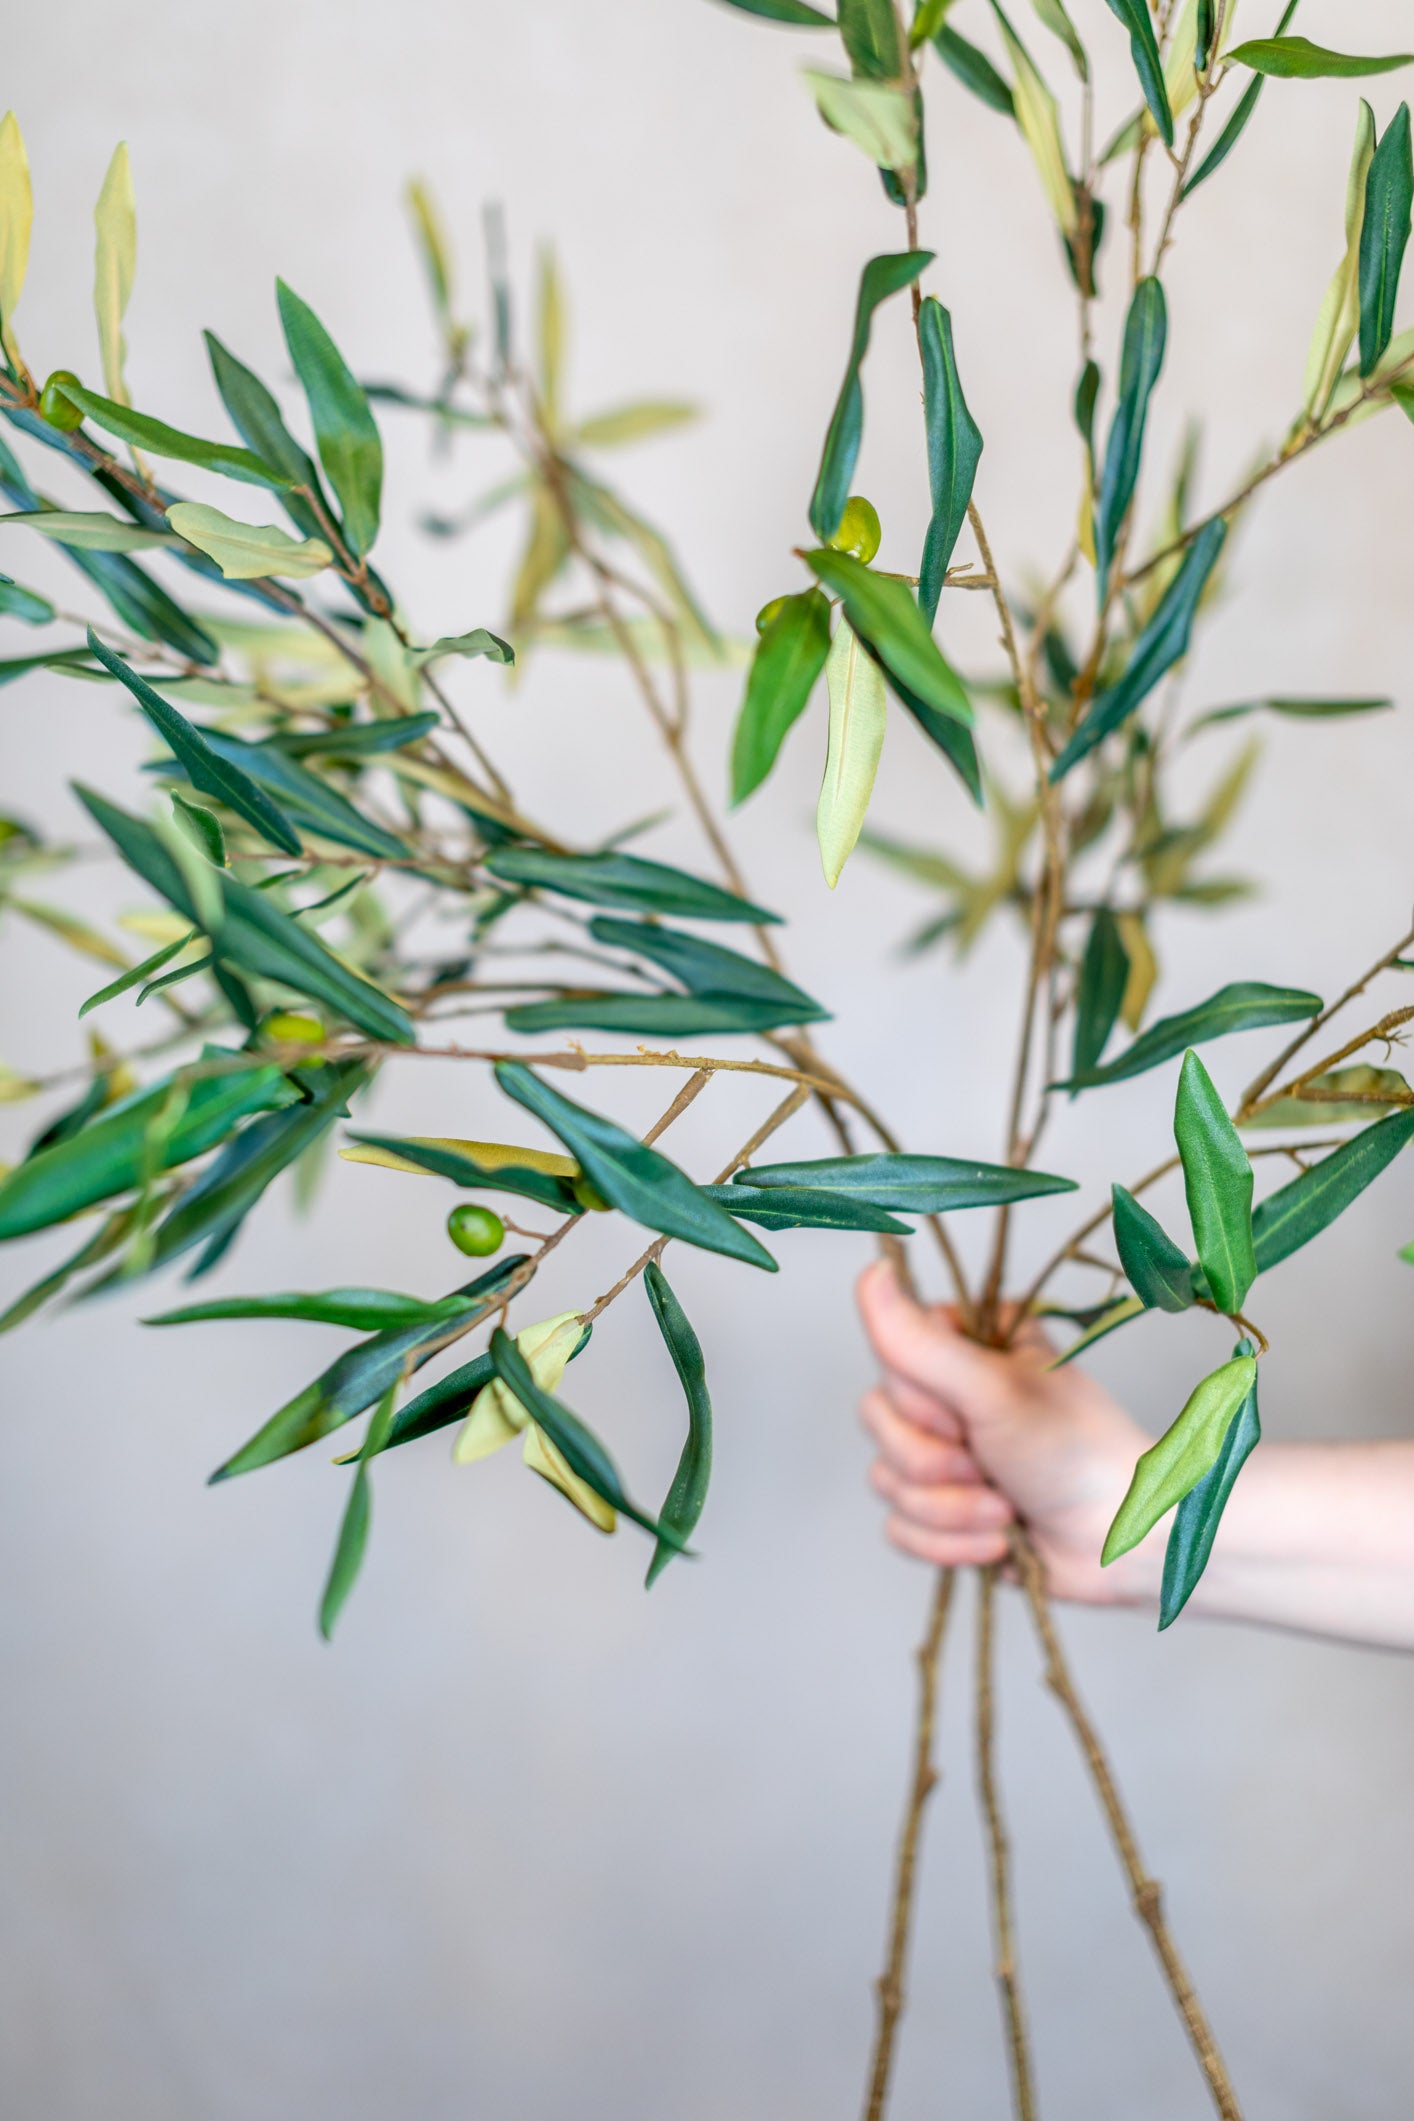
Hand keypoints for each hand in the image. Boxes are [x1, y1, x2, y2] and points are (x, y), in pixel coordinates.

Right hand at [856, 1260, 1161, 1605]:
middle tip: (992, 1465)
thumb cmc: (1076, 1452)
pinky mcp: (946, 1512)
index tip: (966, 1416)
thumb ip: (919, 1341)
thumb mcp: (993, 1390)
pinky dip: (949, 1545)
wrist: (1121, 1542)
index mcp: (967, 1343)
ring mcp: (948, 1454)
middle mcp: (952, 1392)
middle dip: (936, 1464)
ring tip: (1006, 1511)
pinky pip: (899, 1529)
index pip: (887, 1354)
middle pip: (878, 1423)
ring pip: (886, 1481)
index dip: (919, 1400)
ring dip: (950, 1510)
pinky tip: (997, 1541)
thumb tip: (869, 1271)